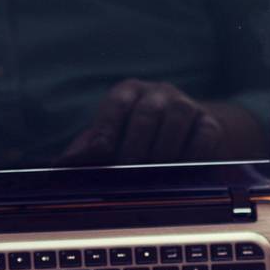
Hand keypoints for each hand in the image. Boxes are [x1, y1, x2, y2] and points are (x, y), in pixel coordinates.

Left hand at [60, 80, 227, 164]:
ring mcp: (185, 105)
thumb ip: (86, 151)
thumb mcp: (109, 142)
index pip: (116, 105)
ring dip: (164, 151)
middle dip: (135, 148)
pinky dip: (192, 155)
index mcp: (127, 93)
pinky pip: (204, 135)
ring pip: (177, 119)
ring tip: (154, 177)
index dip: (108, 130)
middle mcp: (157, 93)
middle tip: (128, 175)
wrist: (185, 138)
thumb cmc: (135, 142)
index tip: (101, 156)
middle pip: (147, 113)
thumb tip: (60, 166)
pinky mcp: (209, 123)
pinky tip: (181, 173)